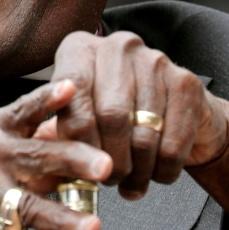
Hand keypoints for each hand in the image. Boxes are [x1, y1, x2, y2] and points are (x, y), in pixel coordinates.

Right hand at [0, 79, 111, 229]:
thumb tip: (74, 125)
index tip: (74, 88)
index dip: (48, 99)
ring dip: (60, 218)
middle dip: (71, 160)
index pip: (24, 110)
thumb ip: (30, 139)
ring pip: (23, 206)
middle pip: (33, 155)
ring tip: (90, 227)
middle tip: (104, 167)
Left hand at [33, 30, 228, 199]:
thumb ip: (56, 132)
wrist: (172, 109)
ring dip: (137, 170)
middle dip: (108, 159)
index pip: (72, 92)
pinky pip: (173, 141)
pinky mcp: (186, 82)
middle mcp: (116, 47)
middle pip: (111, 115)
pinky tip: (156, 175)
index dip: (75, 136)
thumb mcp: (77, 114)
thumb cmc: (114, 114)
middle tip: (106, 179)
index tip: (77, 164)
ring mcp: (155, 60)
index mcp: (79, 49)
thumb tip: (42, 159)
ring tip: (130, 183)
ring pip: (143, 132)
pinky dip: (163, 169)